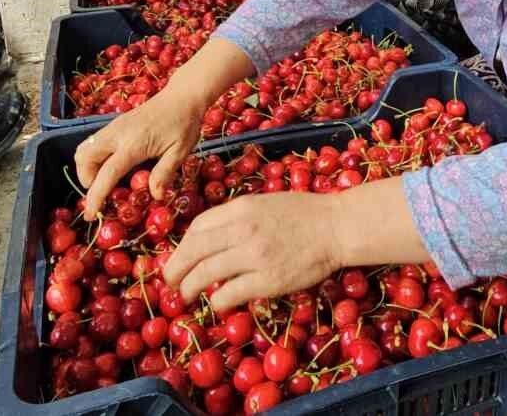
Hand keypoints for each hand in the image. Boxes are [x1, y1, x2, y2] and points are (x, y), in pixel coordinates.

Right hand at [74, 88, 202, 217]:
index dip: (95, 195)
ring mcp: (114, 127)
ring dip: (88, 168)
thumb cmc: (184, 124)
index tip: (89, 214)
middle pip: (84, 158)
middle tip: (102, 192)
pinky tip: (111, 165)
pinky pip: (93, 142)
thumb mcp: (180, 151)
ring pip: (85, 149)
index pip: (107, 173)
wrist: (182, 95)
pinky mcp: (115, 124)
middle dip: (86, 180)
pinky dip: (93, 158)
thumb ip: (164, 173)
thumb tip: (155, 196)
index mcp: (133, 144)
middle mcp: (117, 134)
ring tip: (105, 181)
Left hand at [163, 192, 343, 312]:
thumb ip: (237, 218)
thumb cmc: (304, 214)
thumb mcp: (264, 203)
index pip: (198, 228)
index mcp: (240, 209)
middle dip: (174, 270)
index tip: (180, 258)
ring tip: (187, 295)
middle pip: (192, 251)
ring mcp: (254, 256)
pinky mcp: (267, 280)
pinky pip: (229, 294)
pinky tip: (218, 302)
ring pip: (204, 274)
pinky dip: (218, 300)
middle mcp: (242, 230)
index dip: (182, 246)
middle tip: (170, 282)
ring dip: (189, 288)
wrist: (336, 227)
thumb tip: (209, 239)